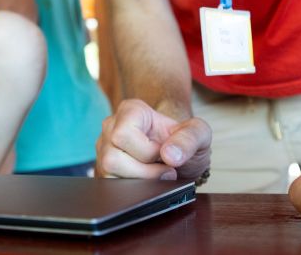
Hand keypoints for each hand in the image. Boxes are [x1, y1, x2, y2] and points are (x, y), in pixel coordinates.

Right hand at [95, 98, 211, 181]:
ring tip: (156, 176)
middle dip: (144, 172)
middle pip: (112, 158)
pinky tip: (145, 182)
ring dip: (138, 182)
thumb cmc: (184, 139)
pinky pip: (108, 186)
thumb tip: (169, 155)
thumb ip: (190, 138)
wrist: (179, 155)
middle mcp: (111, 127)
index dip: (147, 151)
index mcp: (130, 110)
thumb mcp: (199, 134)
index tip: (165, 153)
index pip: (124, 135)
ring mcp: (103, 149)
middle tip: (166, 171)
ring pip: (107, 172)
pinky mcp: (102, 170)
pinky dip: (131, 190)